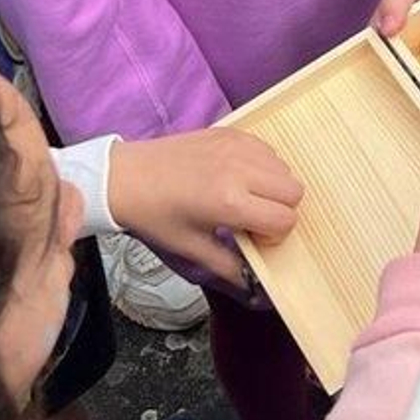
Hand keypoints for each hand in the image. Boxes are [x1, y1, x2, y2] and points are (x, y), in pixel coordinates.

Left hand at [107, 128, 303, 286]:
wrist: (125, 177)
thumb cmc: (155, 216)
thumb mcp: (189, 248)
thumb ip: (227, 267)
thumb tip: (252, 287)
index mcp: (230, 202)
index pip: (285, 219)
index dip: (275, 235)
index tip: (253, 237)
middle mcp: (240, 170)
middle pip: (294, 191)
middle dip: (280, 210)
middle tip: (253, 218)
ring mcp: (237, 147)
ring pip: (285, 168)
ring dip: (273, 186)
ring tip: (246, 196)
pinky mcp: (231, 132)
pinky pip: (268, 149)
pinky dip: (263, 165)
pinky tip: (239, 176)